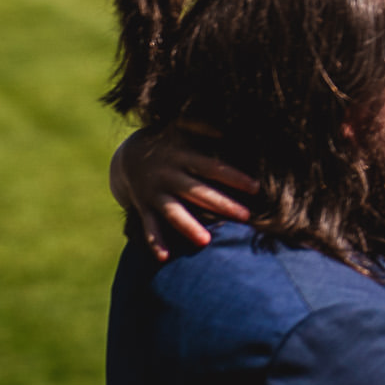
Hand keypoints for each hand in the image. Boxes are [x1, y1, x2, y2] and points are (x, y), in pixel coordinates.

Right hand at [113, 126, 256, 260]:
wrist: (127, 155)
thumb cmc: (169, 141)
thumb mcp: (182, 128)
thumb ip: (204, 127)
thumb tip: (230, 127)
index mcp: (181, 156)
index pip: (212, 168)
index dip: (234, 177)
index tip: (257, 187)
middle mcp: (168, 176)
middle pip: (197, 191)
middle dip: (221, 204)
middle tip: (246, 216)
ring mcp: (154, 193)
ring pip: (172, 212)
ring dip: (188, 226)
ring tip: (205, 242)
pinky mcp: (143, 207)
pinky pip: (149, 226)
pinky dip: (155, 242)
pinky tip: (165, 258)